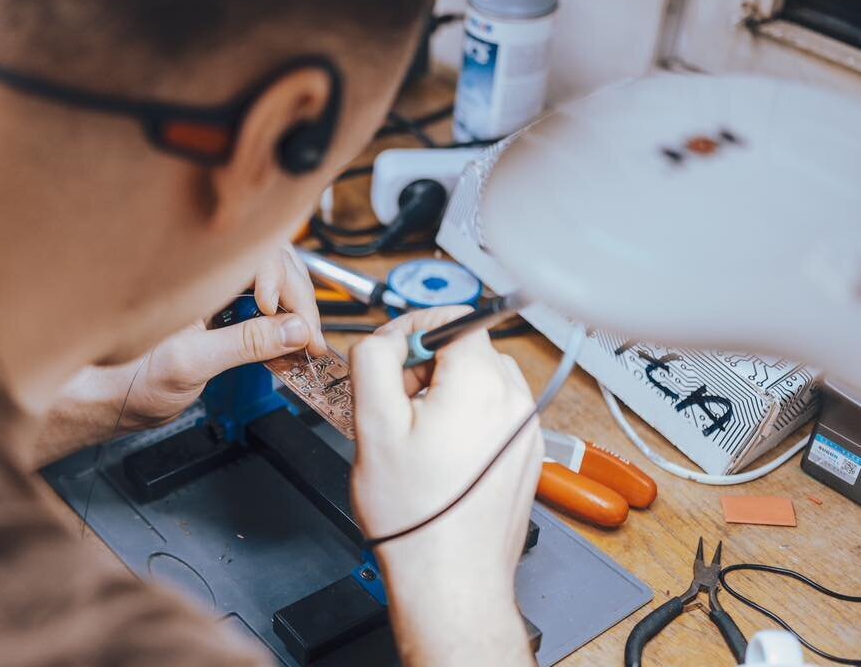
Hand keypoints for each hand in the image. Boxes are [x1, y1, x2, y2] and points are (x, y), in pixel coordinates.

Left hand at [111, 245, 325, 428]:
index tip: (292, 320)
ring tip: (306, 348)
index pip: (257, 254)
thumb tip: (294, 329)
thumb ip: (244, 343)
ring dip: (297, 315)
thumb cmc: (131, 378)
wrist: (116, 401)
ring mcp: (220, 294)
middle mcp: (209, 276)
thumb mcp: (191, 363)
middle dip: (300, 300)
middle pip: (275, 265)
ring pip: (276, 285)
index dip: (283, 283)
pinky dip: (286, 330)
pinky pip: (267, 311)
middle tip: (312, 340)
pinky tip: (292, 351)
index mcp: (193, 272)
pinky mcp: (227, 317)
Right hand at [347, 306, 541, 663]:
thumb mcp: (373, 424)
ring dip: (446, 391)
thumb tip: (384, 339)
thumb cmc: (416, 517)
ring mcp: (526, 432)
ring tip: (417, 433)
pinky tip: (439, 455)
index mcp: (482, 385)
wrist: (449, 580)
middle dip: (426, 365)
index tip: (389, 357)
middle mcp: (515, 403)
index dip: (412, 330)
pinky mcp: (526, 456)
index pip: (453, 318)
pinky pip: (493, 414)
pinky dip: (465, 419)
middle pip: (467, 348)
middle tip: (395, 403)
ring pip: (481, 380)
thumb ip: (374, 360)